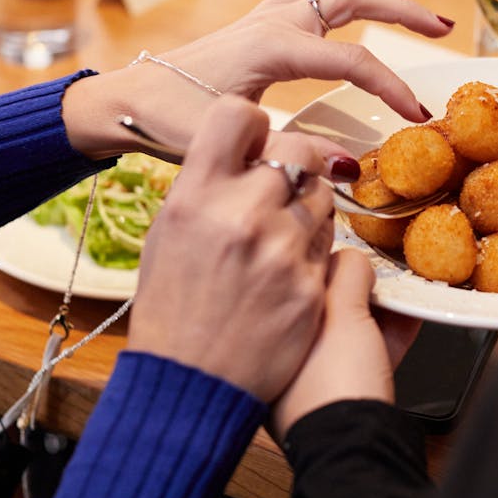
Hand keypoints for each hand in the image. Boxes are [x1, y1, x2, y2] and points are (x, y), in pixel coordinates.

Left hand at [62, 0, 452, 175]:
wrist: (130, 98)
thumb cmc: (169, 121)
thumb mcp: (231, 145)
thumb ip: (290, 155)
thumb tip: (347, 168)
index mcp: (272, 49)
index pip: (352, 58)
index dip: (392, 86)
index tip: (419, 114)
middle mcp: (273, 21)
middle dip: (402, 11)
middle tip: (443, 29)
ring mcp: (266, 13)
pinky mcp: (261, 18)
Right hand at [126, 96, 334, 400]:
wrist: (192, 383)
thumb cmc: (172, 308)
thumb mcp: (167, 233)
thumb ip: (205, 184)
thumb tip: (243, 150)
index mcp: (195, 196)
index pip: (238, 114)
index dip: (251, 123)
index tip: (253, 141)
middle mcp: (241, 215)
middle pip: (297, 146)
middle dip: (293, 161)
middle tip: (279, 185)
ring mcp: (282, 251)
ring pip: (323, 192)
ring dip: (308, 203)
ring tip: (278, 234)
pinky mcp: (312, 285)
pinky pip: (331, 241)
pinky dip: (314, 246)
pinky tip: (288, 268)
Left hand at [270, 249, 420, 438]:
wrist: (361, 450)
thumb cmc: (333, 388)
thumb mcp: (341, 313)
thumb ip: (346, 275)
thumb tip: (353, 257)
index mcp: (267, 338)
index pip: (293, 283)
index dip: (321, 260)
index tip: (345, 246)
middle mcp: (288, 360)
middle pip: (324, 304)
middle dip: (355, 284)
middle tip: (376, 267)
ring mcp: (318, 378)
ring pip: (351, 328)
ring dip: (379, 307)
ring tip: (401, 287)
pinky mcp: (350, 393)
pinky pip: (371, 352)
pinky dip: (392, 332)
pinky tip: (413, 313)